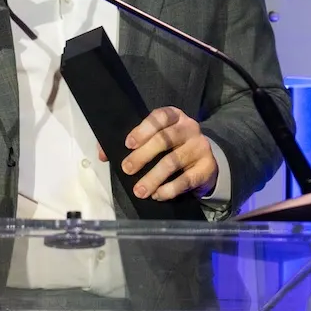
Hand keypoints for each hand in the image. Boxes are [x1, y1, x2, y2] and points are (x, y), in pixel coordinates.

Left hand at [98, 106, 216, 200]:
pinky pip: (187, 180)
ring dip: (154, 177)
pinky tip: (157, 194)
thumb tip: (103, 154)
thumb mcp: (155, 138)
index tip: (128, 144)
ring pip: (174, 161)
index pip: (159, 117)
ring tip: (139, 191)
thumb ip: (130, 143)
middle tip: (127, 169)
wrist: (205, 161)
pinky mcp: (207, 167)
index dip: (143, 129)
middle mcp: (189, 128)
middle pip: (165, 139)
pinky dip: (170, 189)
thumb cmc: (172, 147)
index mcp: (174, 116)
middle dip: (143, 155)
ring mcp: (200, 147)